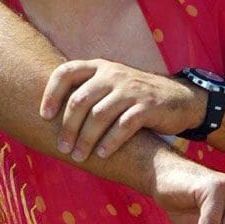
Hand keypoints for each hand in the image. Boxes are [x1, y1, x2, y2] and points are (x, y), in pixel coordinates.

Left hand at [40, 58, 204, 160]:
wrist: (180, 99)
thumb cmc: (135, 97)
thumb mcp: (111, 86)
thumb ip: (87, 92)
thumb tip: (49, 115)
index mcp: (100, 67)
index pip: (66, 72)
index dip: (51, 93)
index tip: (44, 116)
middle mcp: (114, 74)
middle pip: (80, 100)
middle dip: (68, 127)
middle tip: (62, 148)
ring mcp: (132, 89)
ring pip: (99, 115)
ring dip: (86, 139)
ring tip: (79, 156)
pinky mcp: (149, 106)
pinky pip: (124, 125)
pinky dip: (110, 142)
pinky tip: (103, 154)